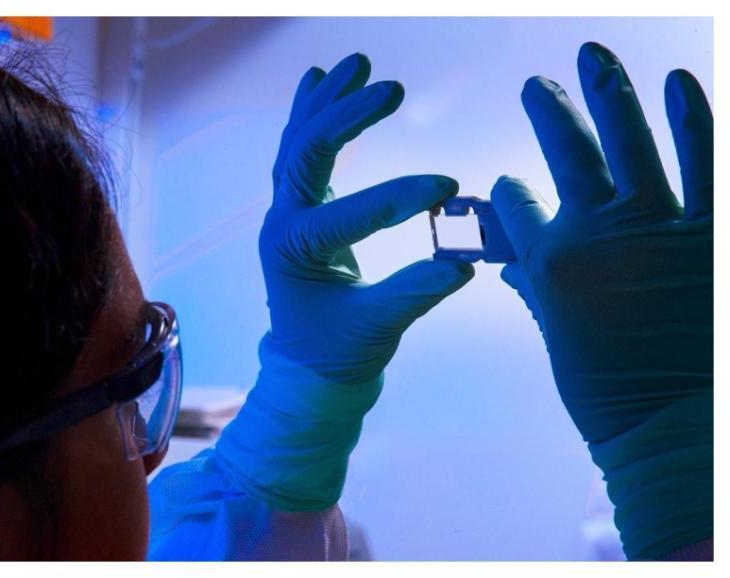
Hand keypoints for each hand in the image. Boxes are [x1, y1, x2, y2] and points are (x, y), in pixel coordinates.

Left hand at [216, 53, 473, 510]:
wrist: (309, 364)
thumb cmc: (339, 351)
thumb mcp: (377, 329)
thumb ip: (415, 294)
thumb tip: (463, 262)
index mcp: (296, 254)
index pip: (346, 215)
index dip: (397, 198)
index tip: (447, 188)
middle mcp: (282, 225)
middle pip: (306, 155)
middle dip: (347, 117)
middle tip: (391, 88)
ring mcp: (286, 213)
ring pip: (298, 144)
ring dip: (326, 102)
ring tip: (355, 63)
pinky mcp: (299, 209)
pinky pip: (299, 153)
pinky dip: (310, 115)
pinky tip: (318, 79)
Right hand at [492, 42, 711, 558]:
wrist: (677, 428)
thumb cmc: (608, 392)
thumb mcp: (558, 338)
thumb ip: (535, 288)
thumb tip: (512, 261)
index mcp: (548, 263)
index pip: (513, 203)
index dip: (506, 192)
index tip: (504, 186)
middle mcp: (596, 234)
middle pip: (564, 155)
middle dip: (547, 112)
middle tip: (535, 84)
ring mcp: (657, 228)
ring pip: (628, 142)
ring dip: (610, 93)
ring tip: (595, 55)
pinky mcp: (709, 236)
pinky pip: (706, 163)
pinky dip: (694, 119)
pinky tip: (680, 81)